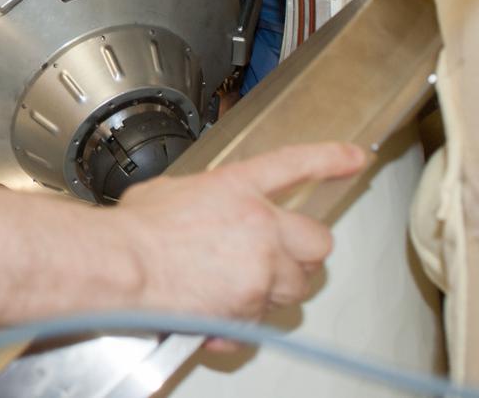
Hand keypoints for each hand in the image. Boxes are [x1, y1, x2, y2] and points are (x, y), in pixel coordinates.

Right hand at [114, 142, 367, 321]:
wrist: (124, 267)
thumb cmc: (135, 232)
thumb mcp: (169, 193)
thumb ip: (201, 197)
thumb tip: (202, 210)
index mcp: (235, 187)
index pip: (293, 166)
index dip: (329, 159)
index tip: (354, 158)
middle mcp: (258, 225)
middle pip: (318, 242)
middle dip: (301, 253)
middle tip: (276, 258)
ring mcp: (260, 268)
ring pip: (296, 286)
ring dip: (272, 289)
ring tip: (234, 287)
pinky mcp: (252, 306)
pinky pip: (262, 320)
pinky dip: (242, 321)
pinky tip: (214, 311)